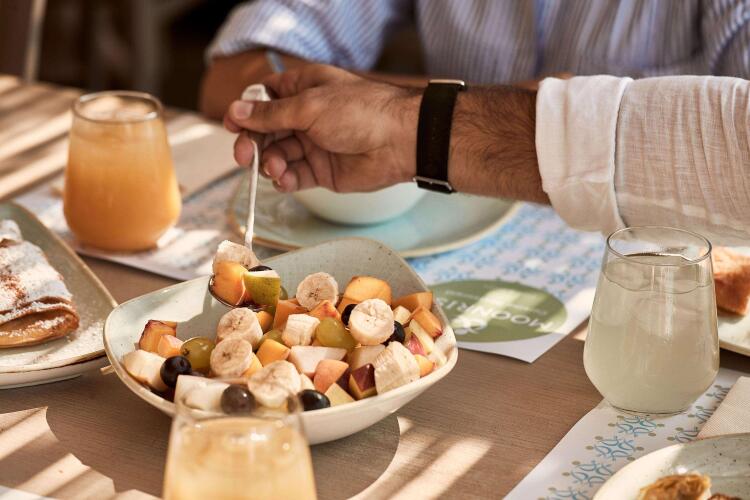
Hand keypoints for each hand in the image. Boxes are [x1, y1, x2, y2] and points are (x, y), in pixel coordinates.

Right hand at [224, 65, 419, 192]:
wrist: (400, 142)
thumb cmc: (361, 112)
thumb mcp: (309, 106)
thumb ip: (271, 114)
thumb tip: (237, 111)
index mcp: (304, 89)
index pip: (265, 98)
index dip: (246, 111)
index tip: (232, 124)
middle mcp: (306, 116)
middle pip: (265, 131)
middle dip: (253, 144)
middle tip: (245, 157)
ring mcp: (313, 144)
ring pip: (277, 155)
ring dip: (270, 164)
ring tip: (276, 169)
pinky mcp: (322, 171)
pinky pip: (294, 176)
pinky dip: (284, 180)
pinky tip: (284, 180)